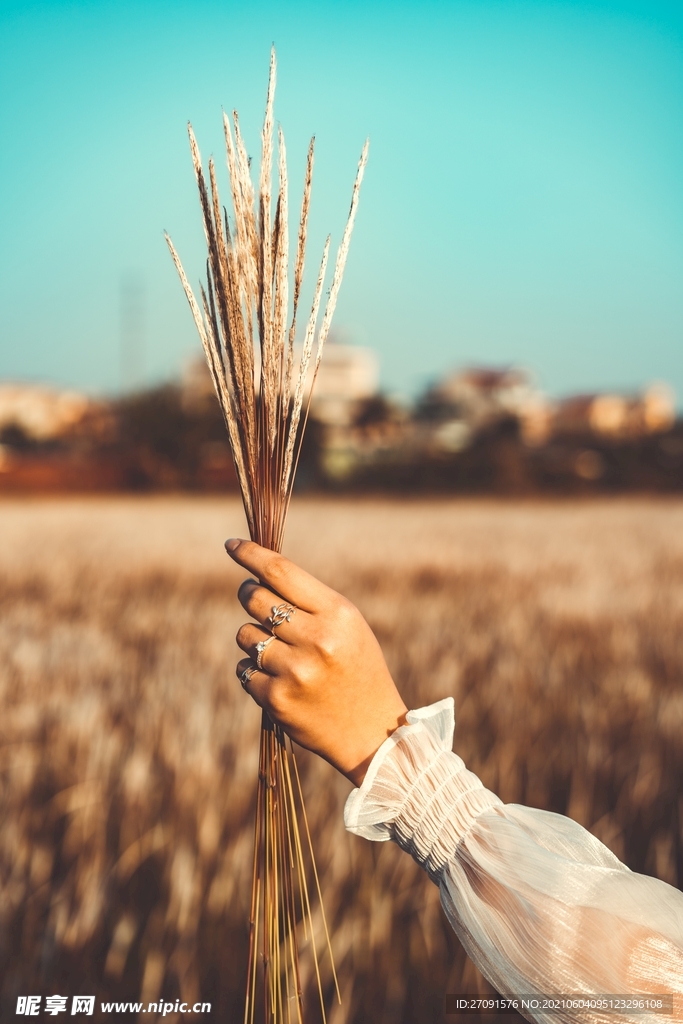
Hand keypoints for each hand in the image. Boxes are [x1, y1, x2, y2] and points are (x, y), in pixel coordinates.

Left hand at [226, 539, 407, 786]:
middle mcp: (316, 639)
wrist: (373, 732)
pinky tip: (279, 681)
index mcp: (338, 614)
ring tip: (283, 655)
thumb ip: (309, 601)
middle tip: (253, 599)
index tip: (231, 545)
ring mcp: (294, 671)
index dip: (250, 554)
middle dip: (248, 594)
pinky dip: (254, 671)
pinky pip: (243, 669)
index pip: (281, 572)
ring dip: (255, 639)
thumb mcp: (348, 626)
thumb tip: (258, 575)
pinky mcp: (276, 699)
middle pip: (254, 599)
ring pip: (245, 635)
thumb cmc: (357, 669)